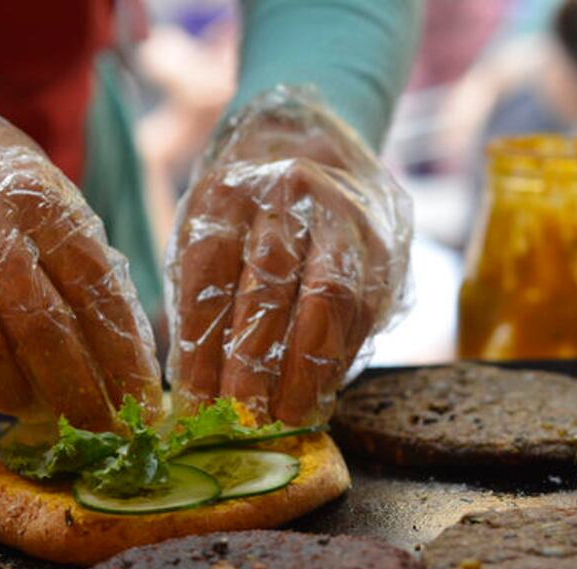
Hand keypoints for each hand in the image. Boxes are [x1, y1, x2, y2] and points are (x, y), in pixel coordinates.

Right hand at [0, 44, 161, 429]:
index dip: (122, 355)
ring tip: (29, 407)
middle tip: (96, 429)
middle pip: (41, 328)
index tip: (141, 402)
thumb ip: (78, 261)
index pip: (94, 290)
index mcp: (38, 196)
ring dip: (12, 394)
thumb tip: (123, 356)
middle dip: (76, 392)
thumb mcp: (42, 197)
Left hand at [166, 89, 410, 424]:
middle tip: (240, 419)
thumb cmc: (241, 210)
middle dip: (252, 364)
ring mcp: (342, 215)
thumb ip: (198, 301)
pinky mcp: (382, 243)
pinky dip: (338, 357)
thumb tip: (194, 391)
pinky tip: (318, 393)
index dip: (203, 346)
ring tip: (285, 418)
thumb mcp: (203, 235)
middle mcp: (287, 195)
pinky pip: (363, 308)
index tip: (195, 402)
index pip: (210, 278)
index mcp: (227, 192)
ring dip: (305, 368)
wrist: (311, 141)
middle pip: (267, 288)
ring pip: (326, 299)